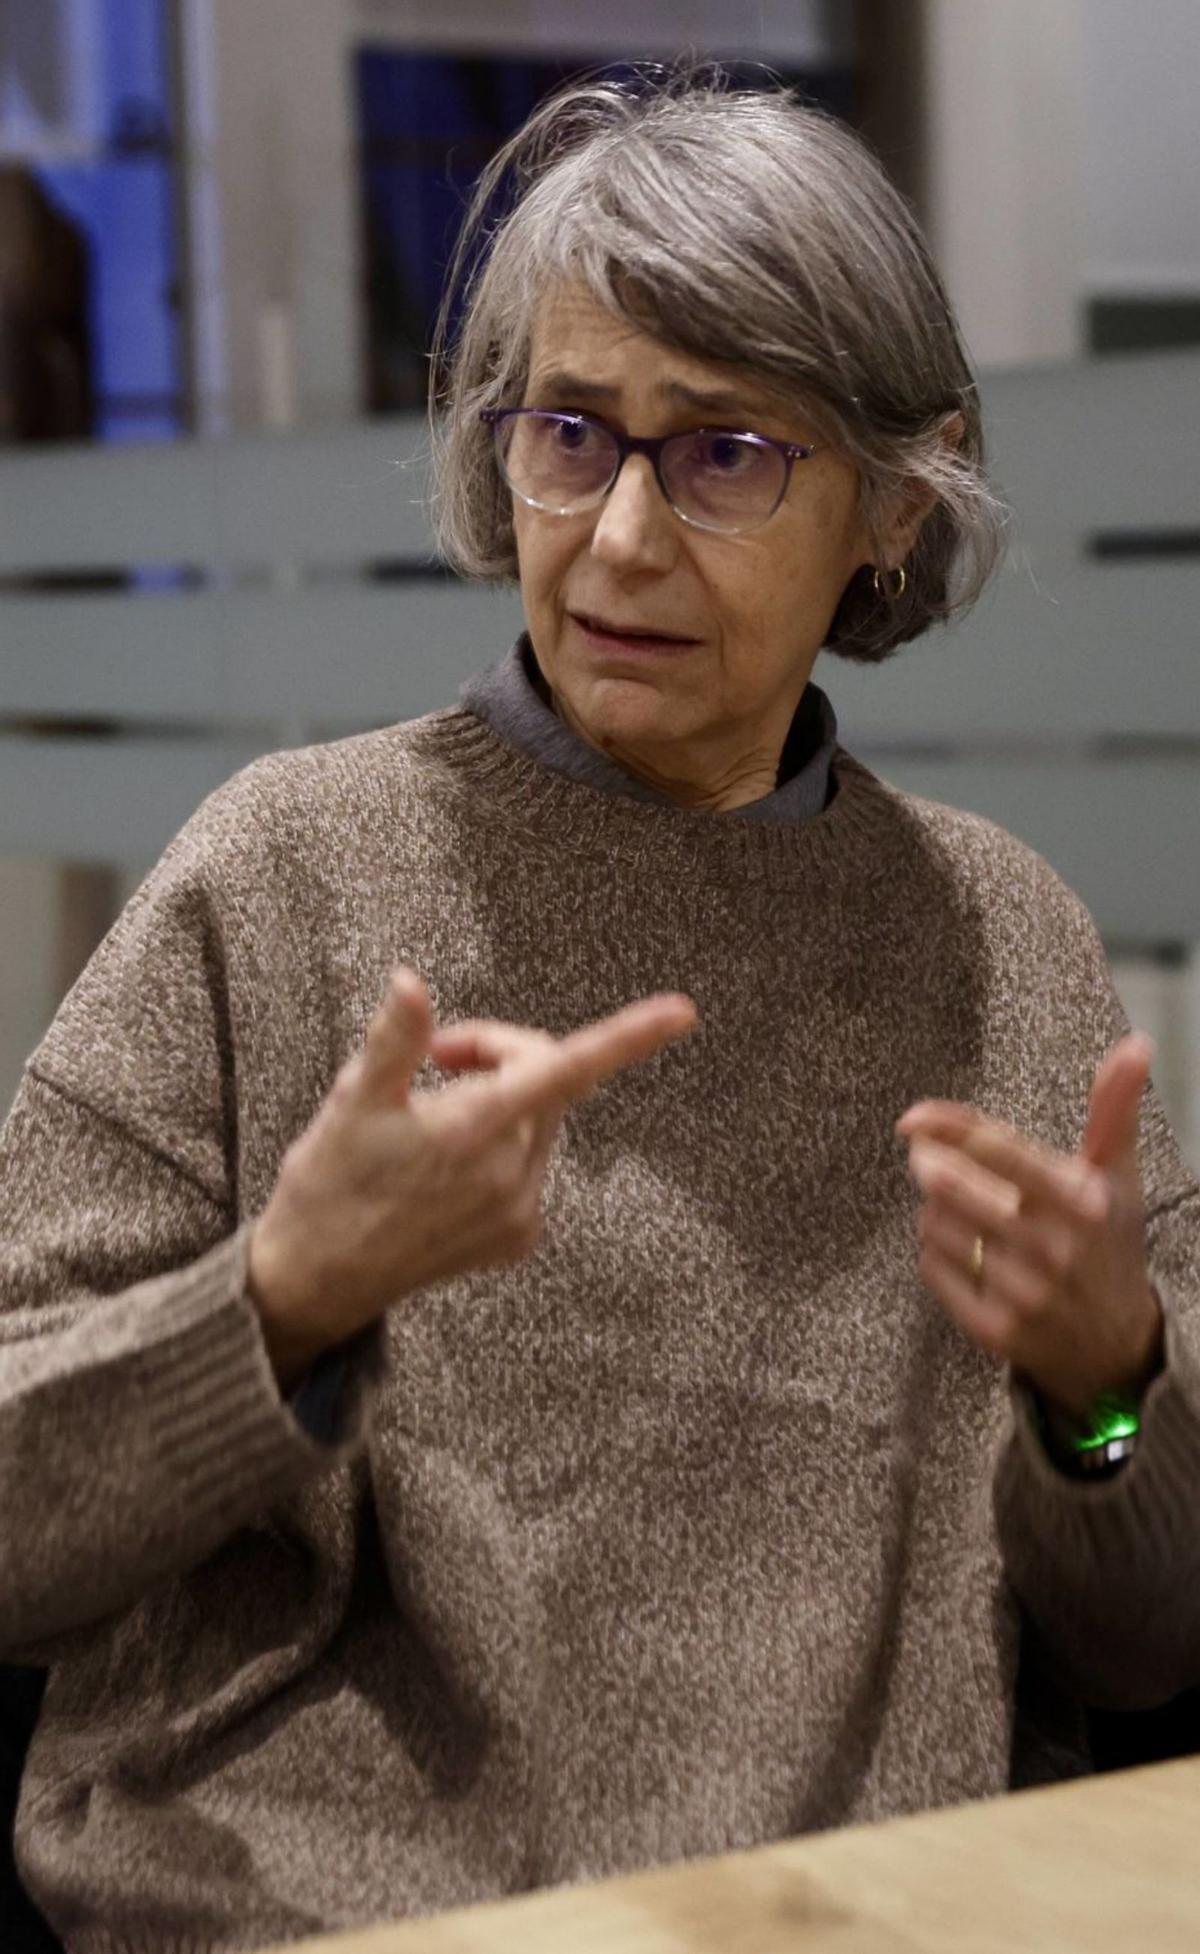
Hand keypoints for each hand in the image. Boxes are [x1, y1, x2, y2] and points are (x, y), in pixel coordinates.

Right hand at [248, 968, 698, 1385]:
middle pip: (546, 1081)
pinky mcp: (517, 1239)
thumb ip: (395, 1039)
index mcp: (472, 1129)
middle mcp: (508, 1174)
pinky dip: (501, 1148)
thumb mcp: (351, 1101)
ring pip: (539, 1123)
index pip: (565, 1067)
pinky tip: (444, 1167)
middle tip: (436, 1055)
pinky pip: (529, 1168)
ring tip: (430, 1116)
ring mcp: (518, 1212)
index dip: (629, 1036)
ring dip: (501, 1100)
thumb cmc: (327, 1185)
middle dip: (499, 1053)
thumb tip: (412, 982)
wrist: (316, 1281)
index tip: (682, 1012)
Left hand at [897, 1032, 1163, 1419]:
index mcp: (1081, 1202)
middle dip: (931, 1166)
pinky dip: (936, 1252)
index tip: (913, 1118)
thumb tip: (1136, 1043)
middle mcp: (1054, 1249)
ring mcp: (1023, 1293)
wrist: (1115, 1346)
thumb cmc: (1107, 1243)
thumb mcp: (1117, 1176)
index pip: (1001, 1151)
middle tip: (924, 1158)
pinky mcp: (996, 1330)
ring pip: (937, 1227)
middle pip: (956, 1188)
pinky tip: (961, 1250)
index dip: (949, 1128)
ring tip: (960, 1211)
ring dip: (936, 1210)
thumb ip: (1115, 1108)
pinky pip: (934, 1270)